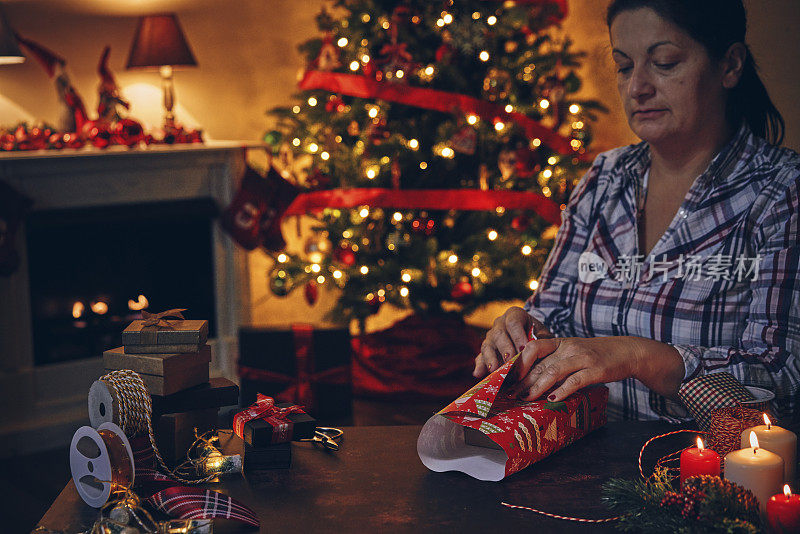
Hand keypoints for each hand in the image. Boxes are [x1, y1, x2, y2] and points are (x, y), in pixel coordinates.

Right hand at [473, 306, 552, 377]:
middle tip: (510, 361)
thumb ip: (542, 341)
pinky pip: (480, 357)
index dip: (517, 336)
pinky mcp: (486, 351)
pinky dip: (480, 366)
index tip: (523, 349)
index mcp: (514, 315)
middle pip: (498, 334)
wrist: (532, 338)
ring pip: (487, 345)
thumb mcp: (544, 335)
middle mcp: (499, 324)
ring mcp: (491, 337)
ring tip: (494, 370)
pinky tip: (478, 374)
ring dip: (490, 358)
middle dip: (504, 348)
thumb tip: (537, 351)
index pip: (513, 323)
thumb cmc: (540, 336)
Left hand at [510, 336, 684, 401]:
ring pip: (554, 371)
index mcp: (560, 342)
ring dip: (538, 386)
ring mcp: (582, 358)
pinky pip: (575, 381)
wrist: (626, 351)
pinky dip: (562, 390)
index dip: (519, 362)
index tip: (508, 377)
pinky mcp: (595, 370)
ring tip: (527, 398)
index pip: (533, 348)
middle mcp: (569, 348)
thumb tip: (531, 378)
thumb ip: (554, 360)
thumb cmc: (596, 354)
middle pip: (540, 363)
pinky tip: (552, 399)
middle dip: (524, 380)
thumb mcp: (572, 351)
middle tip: (511, 393)